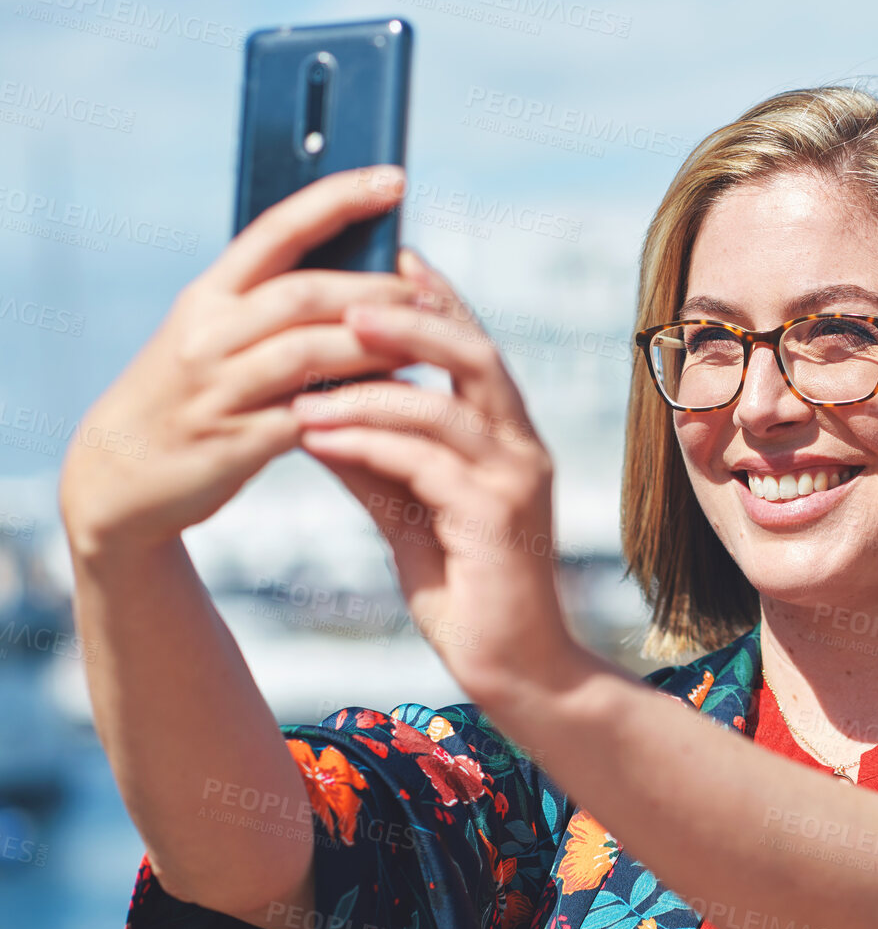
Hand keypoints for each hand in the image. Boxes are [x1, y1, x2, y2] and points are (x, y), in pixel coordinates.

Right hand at [58, 166, 419, 557]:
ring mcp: (219, 389)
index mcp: (206, 297)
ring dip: (375, 345)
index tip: (393, 179)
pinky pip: (312, 417)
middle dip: (375, 289)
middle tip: (430, 290)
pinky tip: (401, 403)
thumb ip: (269, 309)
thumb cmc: (185, 399)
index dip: (338, 200)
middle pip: (303, 294)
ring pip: (308, 352)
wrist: (117, 479)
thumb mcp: (211, 338)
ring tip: (427, 341)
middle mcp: (208, 334)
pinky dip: (359, 406)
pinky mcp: (236, 442)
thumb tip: (361, 279)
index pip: (277, 230)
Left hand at [290, 250, 598, 717]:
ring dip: (366, 391)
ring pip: (441, 407)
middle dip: (408, 321)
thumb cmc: (465, 590)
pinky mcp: (495, 521)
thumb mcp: (408, 511)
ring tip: (304, 389)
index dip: (435, 299)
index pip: (474, 349)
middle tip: (345, 305)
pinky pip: (423, 464)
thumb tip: (315, 406)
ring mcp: (515, 483)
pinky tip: (317, 442)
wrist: (515, 669)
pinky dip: (365, 445)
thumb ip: (376, 458)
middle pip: (473, 356)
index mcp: (509, 438)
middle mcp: (522, 449)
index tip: (388, 258)